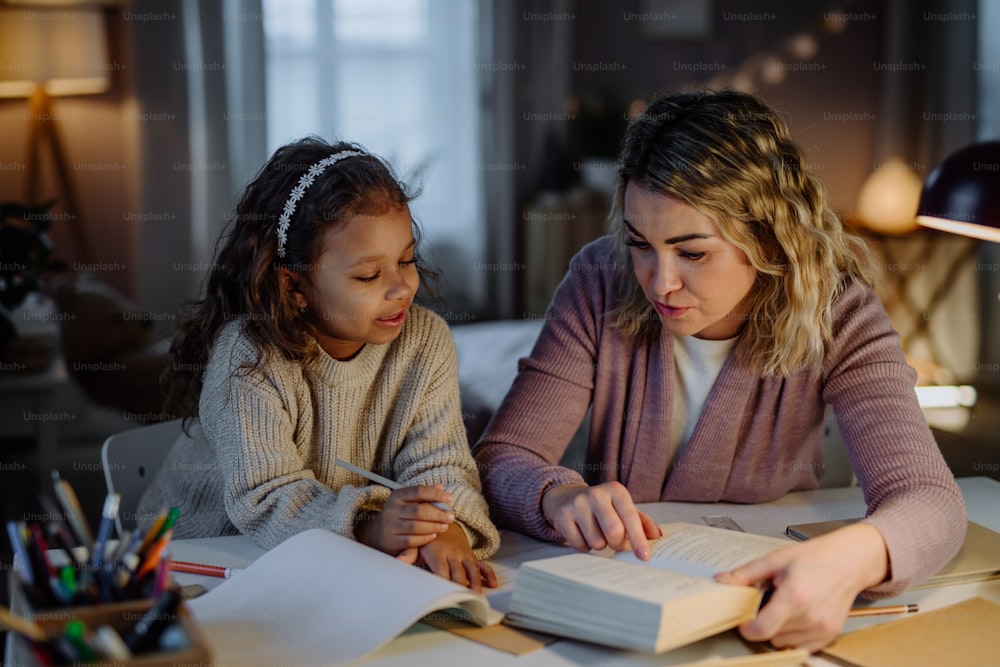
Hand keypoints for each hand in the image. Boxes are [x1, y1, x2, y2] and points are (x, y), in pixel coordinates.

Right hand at [355, 485, 454, 554]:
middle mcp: (391, 510)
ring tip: (445, 526)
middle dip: (438, 514)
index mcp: (397, 496)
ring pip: (416, 526)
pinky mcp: (391, 541)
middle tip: (451, 516)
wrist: (378, 533)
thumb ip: (425, 495)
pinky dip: (425, 538)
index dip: (436, 494)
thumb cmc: (400, 515)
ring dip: (434, 526)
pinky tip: (433, 535)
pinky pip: (411, 540)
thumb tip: (441, 487)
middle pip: (419, 510)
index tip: (450, 498)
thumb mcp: (409, 502)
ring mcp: (390, 526)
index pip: (419, 491)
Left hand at [401, 523, 497, 591]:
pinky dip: (488, 574)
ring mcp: (463, 555)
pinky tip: (492, 584)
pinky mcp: (470, 557)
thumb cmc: (426, 538)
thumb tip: (398, 562)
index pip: (441, 570)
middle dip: (461, 585)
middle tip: (462, 599)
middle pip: (458, 573)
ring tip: (477, 594)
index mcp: (437, 552)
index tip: (443, 594)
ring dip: (475, 582)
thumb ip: (408, 554)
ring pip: (471, 570)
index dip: (443, 582)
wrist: (442, 520)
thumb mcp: (416, 543)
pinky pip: (482, 565)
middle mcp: (452, 554)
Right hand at [541, 482, 662, 558]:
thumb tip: (656, 535)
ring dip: (600, 545)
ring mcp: (578, 504)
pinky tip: (583, 533)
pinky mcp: (563, 516)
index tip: (644, 557)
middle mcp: (596, 494)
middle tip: (615, 542)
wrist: (567, 496)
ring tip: (596, 532)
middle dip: (617, 544)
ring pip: (596, 542)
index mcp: (616, 490)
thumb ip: (641, 521)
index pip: (631, 518)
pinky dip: (585, 546)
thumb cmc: (602, 506)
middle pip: (614, 532)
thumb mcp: (622, 507)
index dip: (638, 539)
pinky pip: (580, 545)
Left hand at [714, 522, 888, 651]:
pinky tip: (797, 616)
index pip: (762, 630)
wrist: (849, 561)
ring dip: (778, 630)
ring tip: (786, 606)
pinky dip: (793, 635)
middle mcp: (810, 617)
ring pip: (785, 643)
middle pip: (771, 636)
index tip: (743, 620)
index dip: (747, 628)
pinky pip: (802, 646)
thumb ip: (746, 573)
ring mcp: (822, 628)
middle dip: (763, 623)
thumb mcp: (776, 559)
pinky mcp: (830, 634)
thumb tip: (722, 581)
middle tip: (769, 602)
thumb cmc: (815, 557)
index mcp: (794, 597)